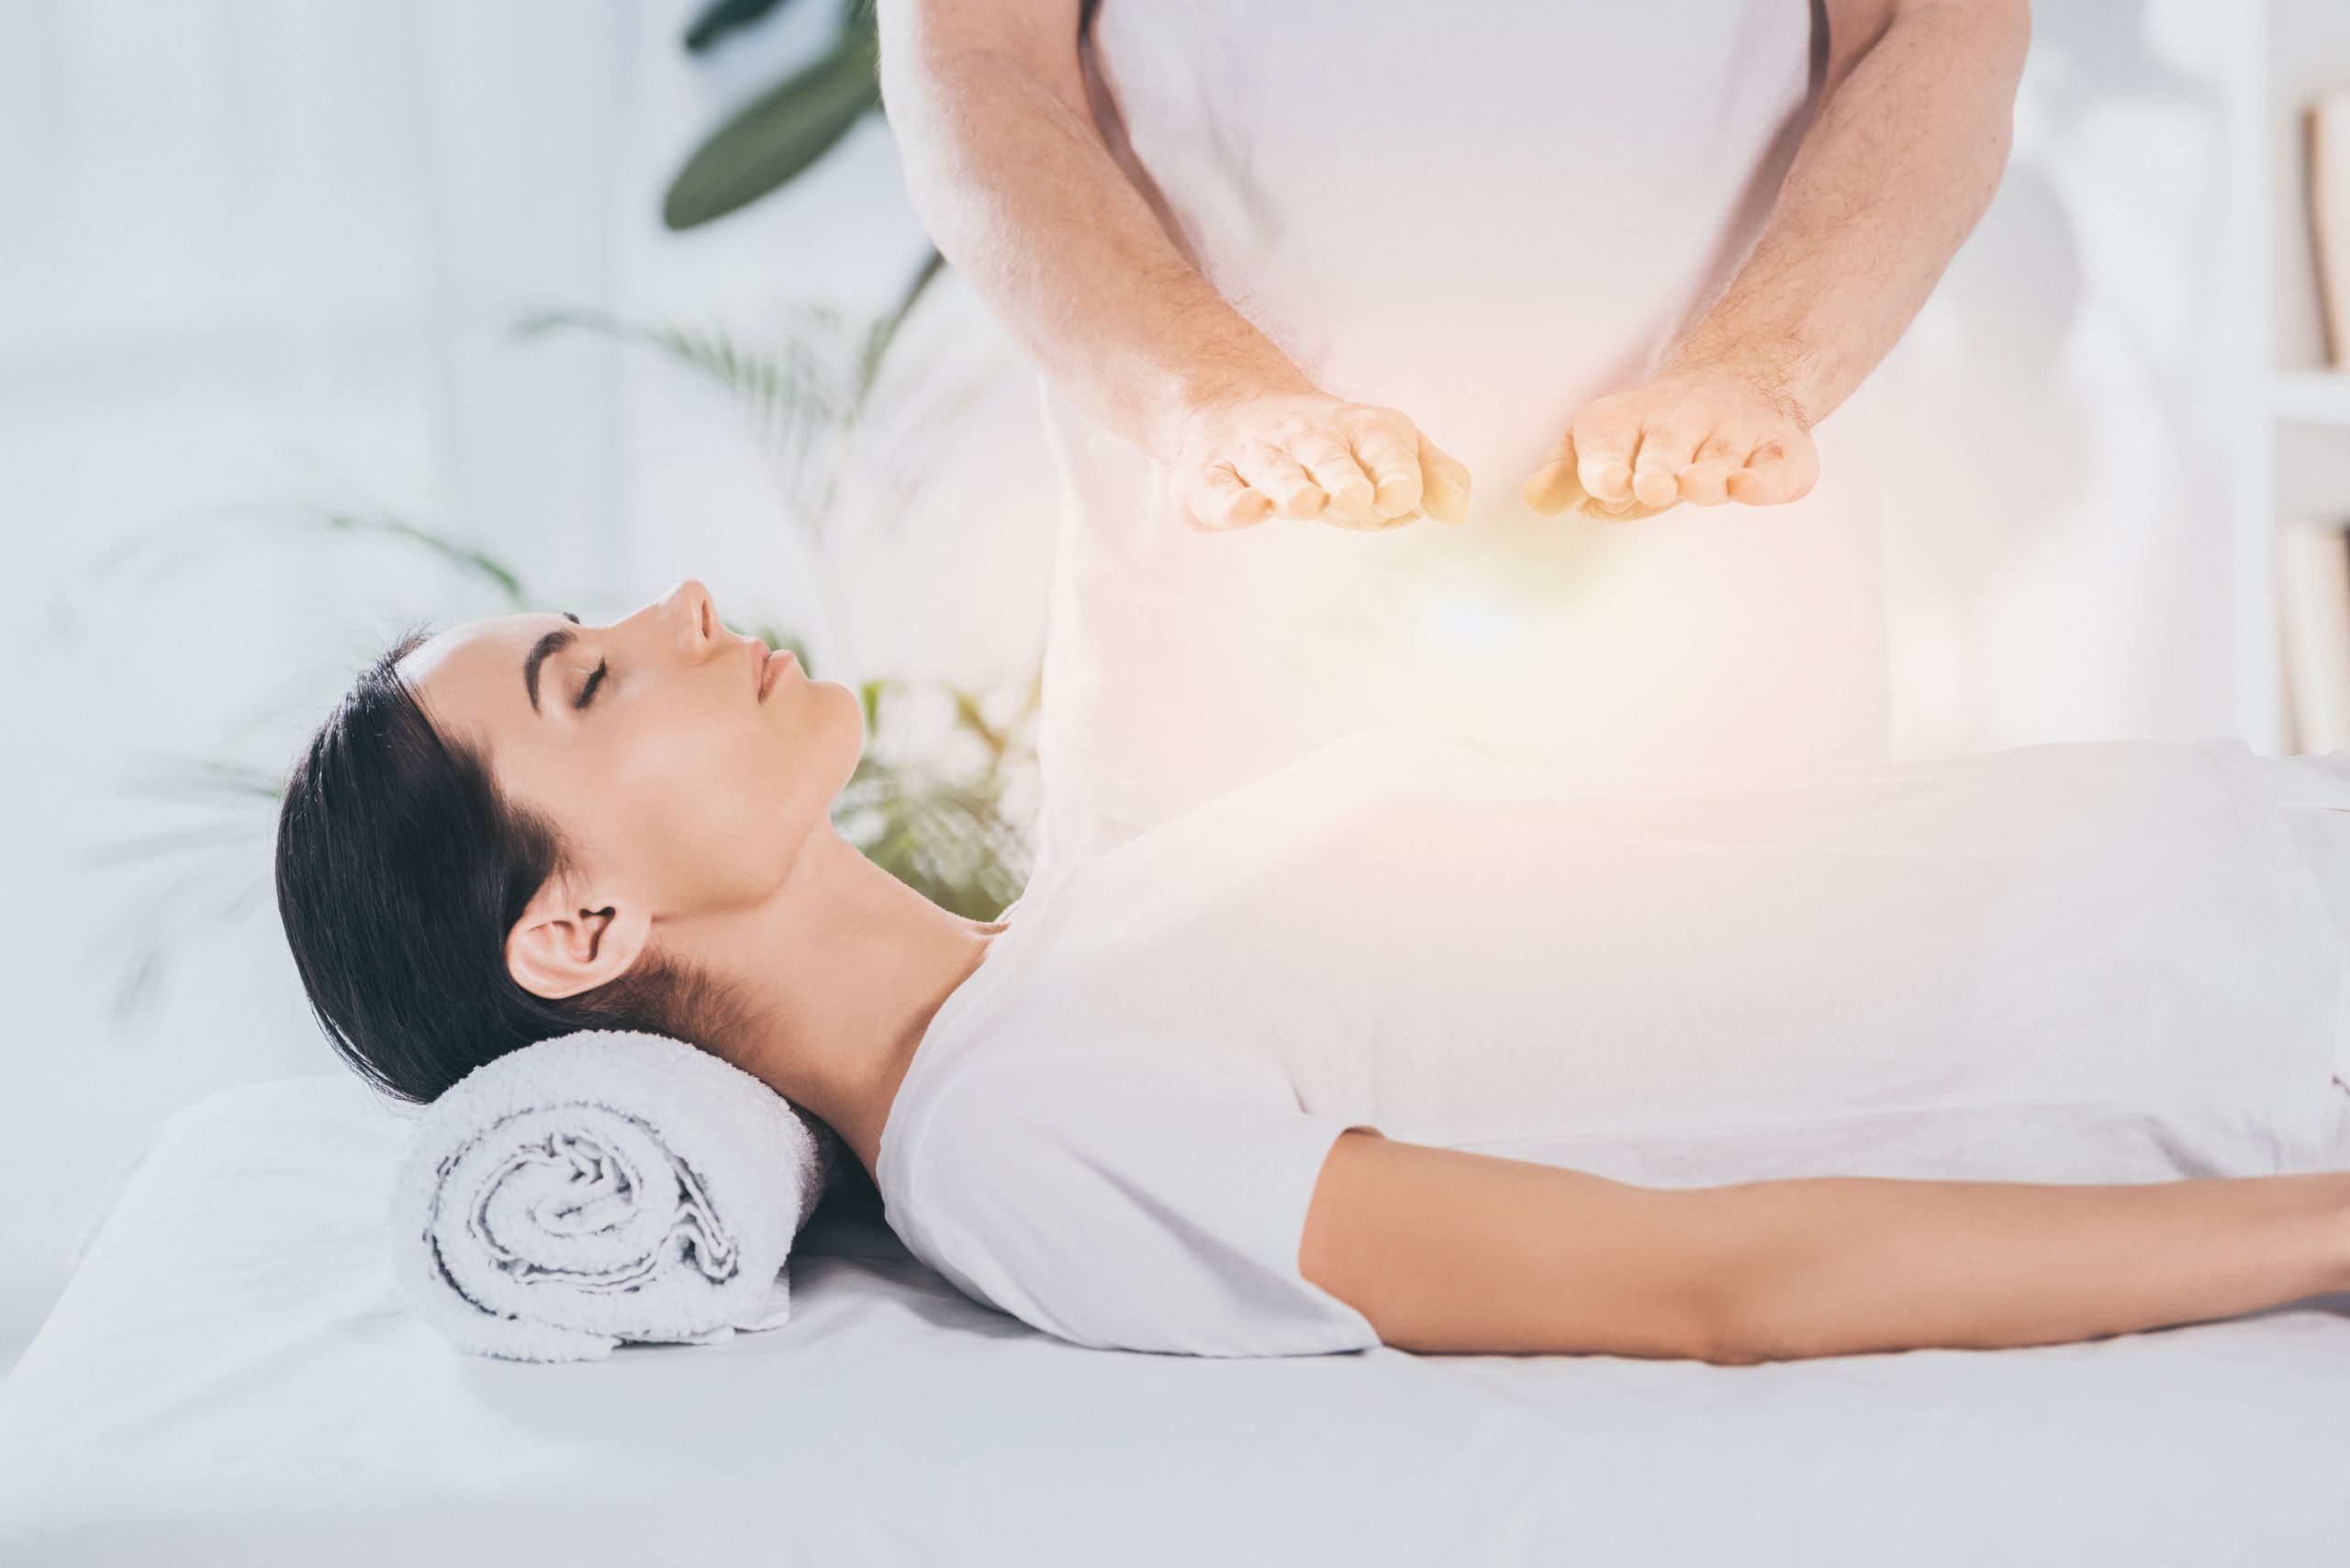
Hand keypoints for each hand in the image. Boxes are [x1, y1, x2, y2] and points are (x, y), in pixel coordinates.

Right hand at [1168, 389, 1472, 532]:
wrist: (1233, 409)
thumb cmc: (1332, 450)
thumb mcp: (1389, 452)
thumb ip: (1433, 478)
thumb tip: (1457, 512)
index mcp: (1359, 432)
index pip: (1383, 446)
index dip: (1394, 470)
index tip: (1402, 495)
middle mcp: (1307, 440)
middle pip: (1328, 458)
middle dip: (1343, 478)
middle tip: (1359, 500)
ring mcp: (1256, 457)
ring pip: (1274, 471)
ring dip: (1290, 486)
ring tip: (1308, 503)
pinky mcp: (1209, 479)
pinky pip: (1217, 488)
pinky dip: (1230, 500)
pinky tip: (1248, 507)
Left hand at [1521, 368, 1819, 521]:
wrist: (1740, 384)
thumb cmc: (1649, 439)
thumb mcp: (1597, 449)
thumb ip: (1563, 478)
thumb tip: (1535, 499)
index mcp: (1623, 423)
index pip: (1607, 441)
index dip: (1606, 465)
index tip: (1608, 484)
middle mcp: (1680, 420)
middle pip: (1666, 444)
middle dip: (1659, 467)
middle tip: (1652, 487)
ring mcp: (1734, 433)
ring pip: (1722, 455)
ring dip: (1711, 473)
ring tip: (1698, 486)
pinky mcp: (1781, 452)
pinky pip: (1778, 465)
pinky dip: (1768, 479)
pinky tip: (1752, 488)